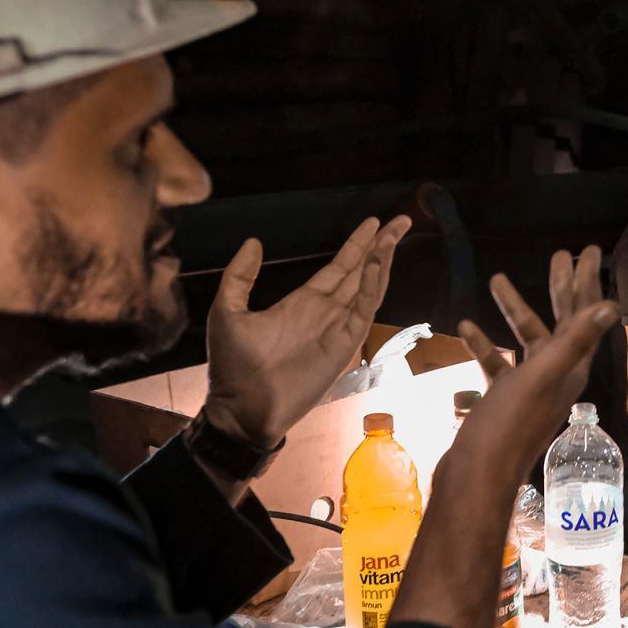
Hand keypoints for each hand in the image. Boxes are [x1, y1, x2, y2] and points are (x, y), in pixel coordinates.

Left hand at [202, 215, 410, 447]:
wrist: (242, 408)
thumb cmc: (232, 366)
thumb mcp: (227, 312)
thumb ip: (240, 276)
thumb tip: (254, 241)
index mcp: (303, 302)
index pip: (339, 267)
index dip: (357, 245)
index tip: (373, 223)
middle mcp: (326, 311)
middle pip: (361, 272)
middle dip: (380, 245)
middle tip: (400, 220)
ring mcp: (337, 328)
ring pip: (368, 288)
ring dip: (382, 261)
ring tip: (393, 236)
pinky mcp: (343, 345)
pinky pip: (362, 311)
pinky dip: (371, 287)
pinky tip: (377, 265)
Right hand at [453, 247, 618, 482]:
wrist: (477, 476)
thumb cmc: (509, 426)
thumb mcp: (543, 377)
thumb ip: (575, 341)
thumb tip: (613, 305)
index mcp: (571, 368)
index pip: (585, 315)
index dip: (588, 282)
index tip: (590, 249)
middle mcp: (557, 376)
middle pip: (563, 322)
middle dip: (562, 287)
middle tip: (560, 253)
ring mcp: (530, 389)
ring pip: (528, 339)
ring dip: (515, 309)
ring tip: (496, 279)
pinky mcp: (505, 401)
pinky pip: (498, 365)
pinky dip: (485, 344)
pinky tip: (465, 327)